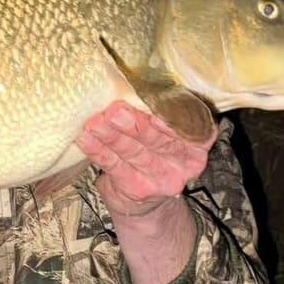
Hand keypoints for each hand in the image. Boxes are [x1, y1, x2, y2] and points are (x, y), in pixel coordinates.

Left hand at [75, 101, 215, 215]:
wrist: (145, 202)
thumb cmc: (154, 153)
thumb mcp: (167, 134)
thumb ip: (158, 113)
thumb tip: (131, 82)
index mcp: (196, 143)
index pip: (185, 129)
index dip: (167, 117)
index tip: (150, 101)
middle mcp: (184, 163)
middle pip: (159, 141)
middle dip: (135, 125)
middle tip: (115, 110)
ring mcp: (162, 179)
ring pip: (134, 153)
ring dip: (112, 136)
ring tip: (95, 122)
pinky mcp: (137, 189)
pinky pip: (114, 166)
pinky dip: (98, 150)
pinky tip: (86, 139)